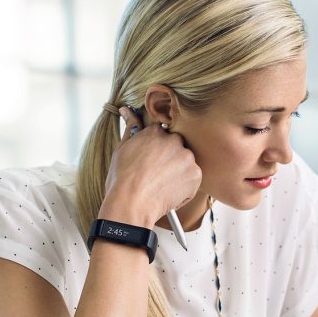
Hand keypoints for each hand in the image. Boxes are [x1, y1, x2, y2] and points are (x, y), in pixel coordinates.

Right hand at [100, 108, 201, 226]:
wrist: (131, 204)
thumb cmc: (122, 180)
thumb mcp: (122, 149)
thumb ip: (131, 128)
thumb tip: (127, 111)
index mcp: (156, 132)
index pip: (162, 134)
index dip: (156, 149)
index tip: (151, 160)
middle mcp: (174, 141)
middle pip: (176, 146)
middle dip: (169, 158)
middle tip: (156, 174)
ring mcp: (187, 157)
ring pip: (185, 162)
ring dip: (178, 171)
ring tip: (161, 185)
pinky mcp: (195, 175)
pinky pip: (192, 179)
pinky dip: (184, 187)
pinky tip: (168, 192)